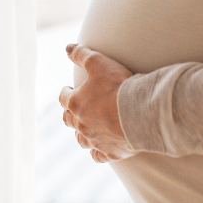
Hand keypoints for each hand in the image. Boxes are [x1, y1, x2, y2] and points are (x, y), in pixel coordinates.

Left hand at [58, 43, 135, 162]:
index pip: (63, 97)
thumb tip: (67, 47)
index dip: (66, 91)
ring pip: (81, 139)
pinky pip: (98, 155)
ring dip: (81, 132)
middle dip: (70, 112)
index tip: (69, 88)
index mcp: (75, 104)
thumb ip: (81, 54)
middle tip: (75, 107)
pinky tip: (100, 148)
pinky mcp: (110, 152)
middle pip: (68, 120)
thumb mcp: (98, 62)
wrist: (140, 113)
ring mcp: (95, 140)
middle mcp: (81, 125)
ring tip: (86, 127)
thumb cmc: (118, 86)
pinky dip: (97, 151)